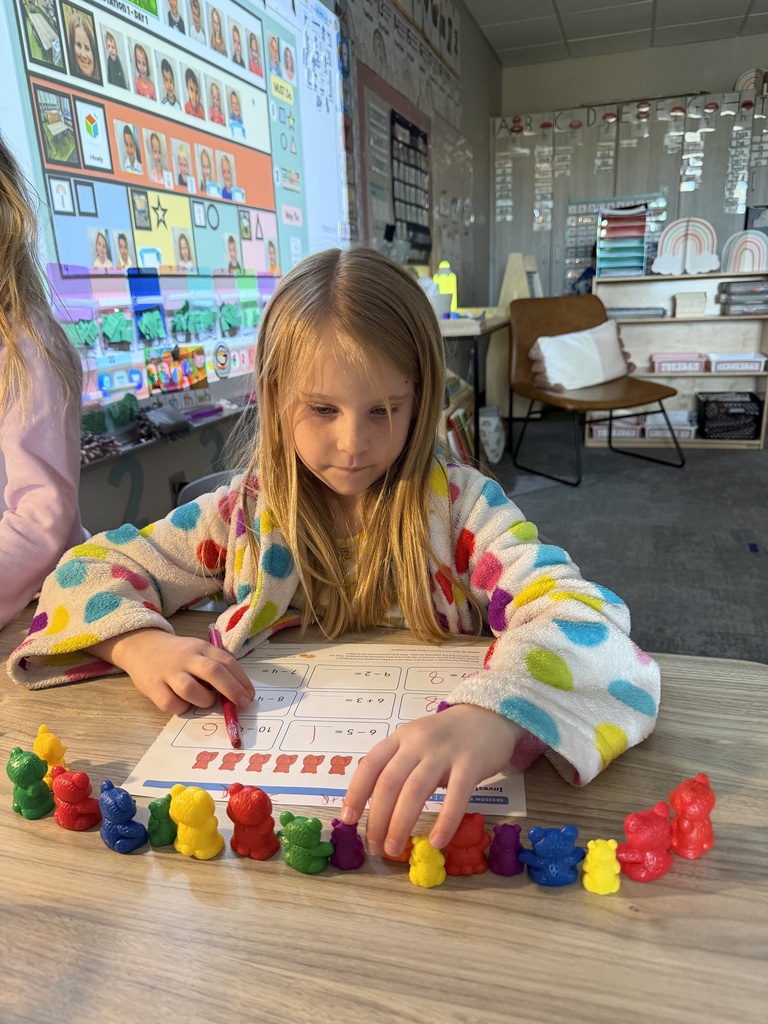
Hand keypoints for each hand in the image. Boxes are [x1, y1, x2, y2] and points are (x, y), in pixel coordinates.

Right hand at [88, 629, 254, 714]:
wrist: (141, 646)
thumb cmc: (177, 654)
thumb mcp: (198, 651)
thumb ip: (215, 666)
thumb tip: (237, 693)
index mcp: (201, 647)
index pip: (226, 661)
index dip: (241, 680)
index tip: (250, 695)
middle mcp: (186, 658)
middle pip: (213, 672)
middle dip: (232, 690)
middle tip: (242, 703)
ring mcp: (168, 672)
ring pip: (191, 689)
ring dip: (205, 700)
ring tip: (206, 700)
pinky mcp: (153, 687)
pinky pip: (171, 704)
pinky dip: (182, 708)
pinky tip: (183, 703)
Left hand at [340, 704, 523, 855]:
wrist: (488, 716)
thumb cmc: (448, 736)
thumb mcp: (416, 742)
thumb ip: (398, 764)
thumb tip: (376, 805)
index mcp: (400, 738)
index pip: (370, 765)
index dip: (356, 792)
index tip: (348, 820)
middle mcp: (417, 743)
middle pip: (390, 782)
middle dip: (378, 818)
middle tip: (375, 846)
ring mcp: (444, 752)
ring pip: (416, 790)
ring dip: (401, 823)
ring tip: (394, 848)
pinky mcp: (471, 763)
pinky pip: (456, 795)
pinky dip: (445, 820)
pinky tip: (437, 841)